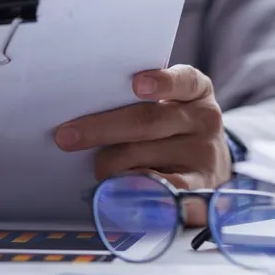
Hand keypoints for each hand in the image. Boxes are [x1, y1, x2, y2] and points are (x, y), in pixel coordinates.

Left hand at [54, 65, 231, 224]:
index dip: (161, 82)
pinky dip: (136, 191)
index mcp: (195, 91)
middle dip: (102, 128)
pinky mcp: (201, 190)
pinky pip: (163, 193)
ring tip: (96, 169)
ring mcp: (204, 157)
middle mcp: (204, 121)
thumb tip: (83, 116)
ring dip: (111, 165)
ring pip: (145, 159)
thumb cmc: (171, 130)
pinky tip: (119, 193)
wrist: (208, 167)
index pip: (184, 81)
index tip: (136, 84)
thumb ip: (137, 103)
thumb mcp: (167, 106)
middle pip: (149, 122)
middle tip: (66, 137)